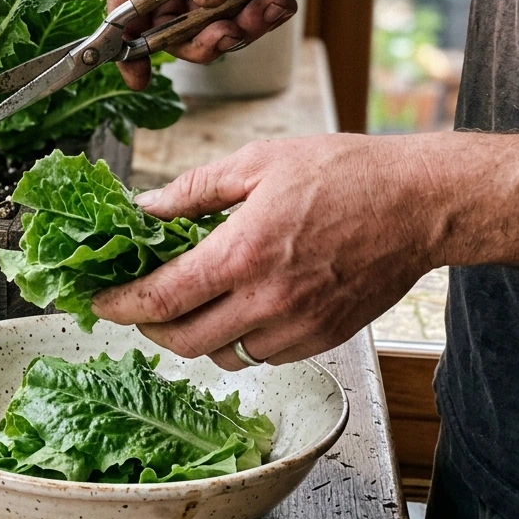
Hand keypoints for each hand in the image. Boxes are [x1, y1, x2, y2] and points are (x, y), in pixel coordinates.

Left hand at [90, 134, 443, 369]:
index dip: (119, 307)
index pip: (160, 300)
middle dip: (149, 328)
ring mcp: (298, 326)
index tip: (99, 303)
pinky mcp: (323, 337)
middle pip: (182, 341)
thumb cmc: (343, 174)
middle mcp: (267, 300)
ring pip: (223, 355)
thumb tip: (144, 208)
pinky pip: (264, 355)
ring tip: (195, 303)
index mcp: (242, 253)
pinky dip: (242, 340)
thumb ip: (192, 191)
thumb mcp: (257, 163)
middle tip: (140, 306)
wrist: (419, 203)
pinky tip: (244, 307)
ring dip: (197, 337)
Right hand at [109, 0, 305, 89]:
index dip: (124, 33)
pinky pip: (222, 21)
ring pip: (194, 28)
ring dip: (233, 30)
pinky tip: (278, 4)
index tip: (134, 73)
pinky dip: (252, 22)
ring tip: (272, 9)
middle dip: (197, 35)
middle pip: (159, 20)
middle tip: (233, 34)